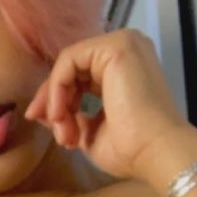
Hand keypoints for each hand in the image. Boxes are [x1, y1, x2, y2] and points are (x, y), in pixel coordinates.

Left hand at [25, 28, 195, 186]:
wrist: (156, 152)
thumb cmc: (131, 149)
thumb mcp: (90, 132)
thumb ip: (68, 116)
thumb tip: (40, 112)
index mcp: (124, 69)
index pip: (80, 76)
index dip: (58, 101)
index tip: (52, 130)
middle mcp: (125, 50)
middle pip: (72, 68)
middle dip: (53, 102)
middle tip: (56, 134)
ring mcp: (122, 44)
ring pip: (68, 64)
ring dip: (56, 101)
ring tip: (65, 133)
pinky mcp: (116, 46)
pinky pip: (69, 60)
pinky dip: (57, 88)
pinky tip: (61, 114)